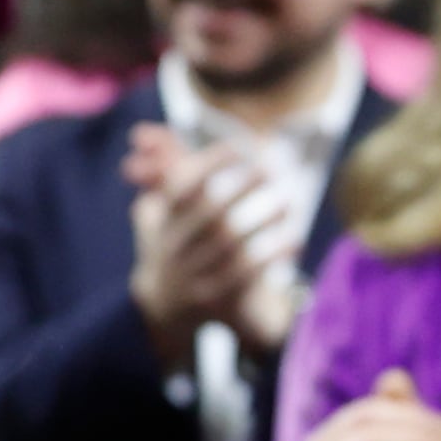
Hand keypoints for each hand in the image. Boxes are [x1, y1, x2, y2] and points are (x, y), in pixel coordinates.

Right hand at [125, 125, 293, 362]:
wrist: (164, 309)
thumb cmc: (172, 243)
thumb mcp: (160, 209)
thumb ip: (163, 171)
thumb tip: (147, 132)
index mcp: (163, 221)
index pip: (181, 188)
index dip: (207, 164)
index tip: (238, 146)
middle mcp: (174, 248)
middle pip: (208, 214)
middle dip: (239, 188)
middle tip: (270, 168)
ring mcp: (192, 275)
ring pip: (230, 246)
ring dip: (262, 221)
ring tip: (288, 202)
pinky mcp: (214, 300)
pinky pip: (246, 276)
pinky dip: (271, 256)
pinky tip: (293, 241)